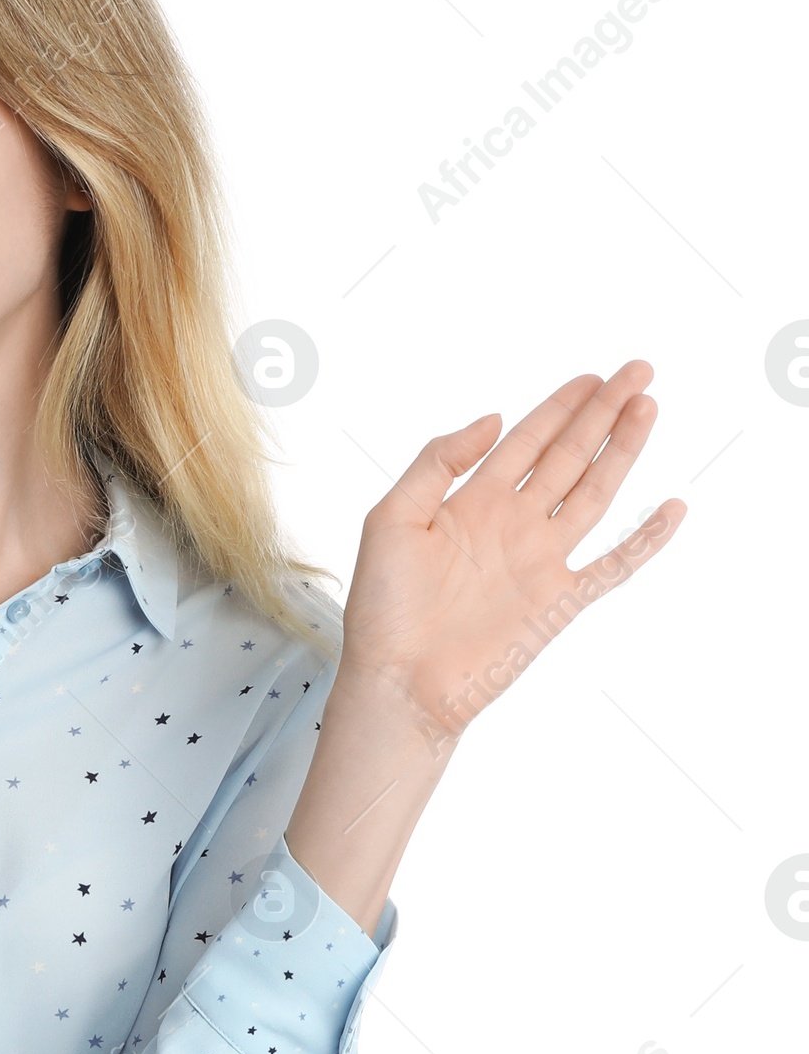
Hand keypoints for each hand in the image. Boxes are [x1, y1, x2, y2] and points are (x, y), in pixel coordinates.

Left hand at [340, 360, 684, 741]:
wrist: (396, 681)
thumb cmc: (382, 607)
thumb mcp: (391, 517)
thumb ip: (437, 463)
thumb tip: (493, 420)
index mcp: (472, 503)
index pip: (526, 442)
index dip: (559, 408)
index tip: (592, 376)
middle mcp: (512, 525)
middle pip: (569, 457)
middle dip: (602, 413)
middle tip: (638, 372)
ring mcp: (539, 562)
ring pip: (595, 495)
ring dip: (623, 453)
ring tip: (649, 408)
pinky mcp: (558, 603)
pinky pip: (612, 567)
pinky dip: (645, 541)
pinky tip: (672, 509)